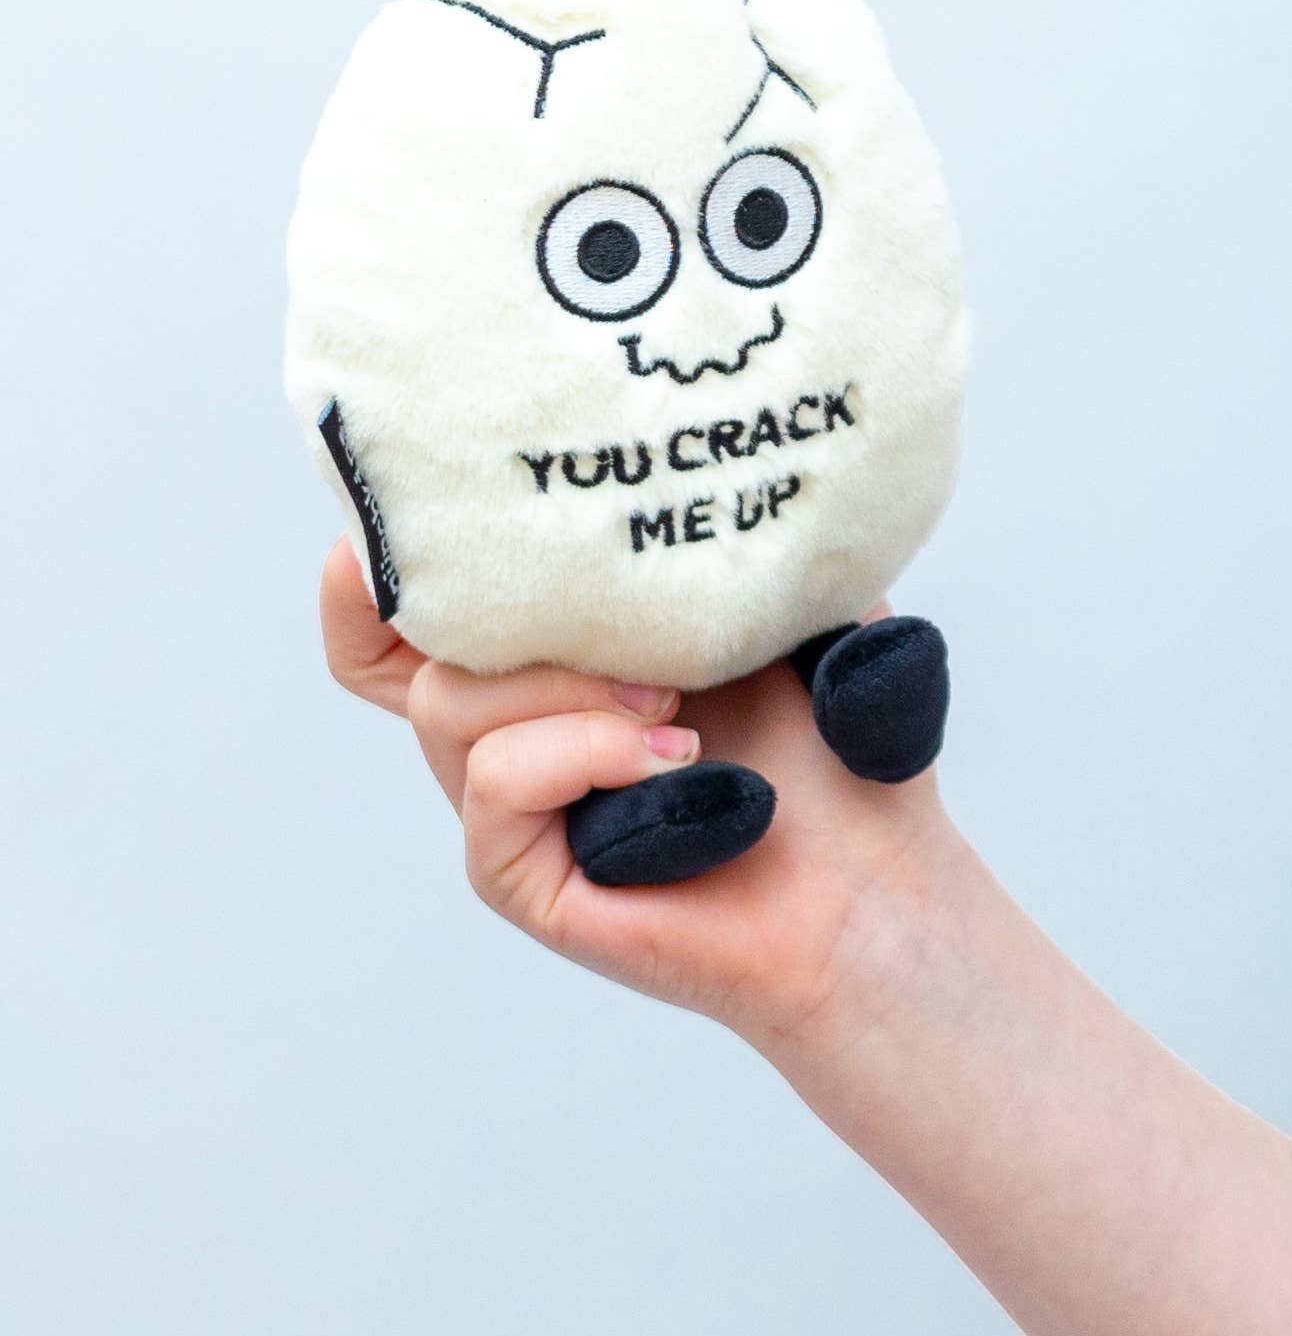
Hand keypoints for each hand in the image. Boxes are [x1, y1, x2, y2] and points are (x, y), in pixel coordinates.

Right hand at [319, 537, 956, 1051]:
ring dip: (567, 684)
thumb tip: (678, 458)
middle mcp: (512, 735)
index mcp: (551, 667)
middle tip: (641, 629)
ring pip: (447, 706)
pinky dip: (583, 751)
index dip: (369, 581)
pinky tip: (674, 759)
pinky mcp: (522, 877)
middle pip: (415, 647)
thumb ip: (710, 538)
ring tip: (676, 703)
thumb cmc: (835, 741)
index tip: (408, 525)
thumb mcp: (777, 603)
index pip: (396, 627)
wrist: (877, 877)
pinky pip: (498, 781)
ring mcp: (510, 811)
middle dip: (507, 604)